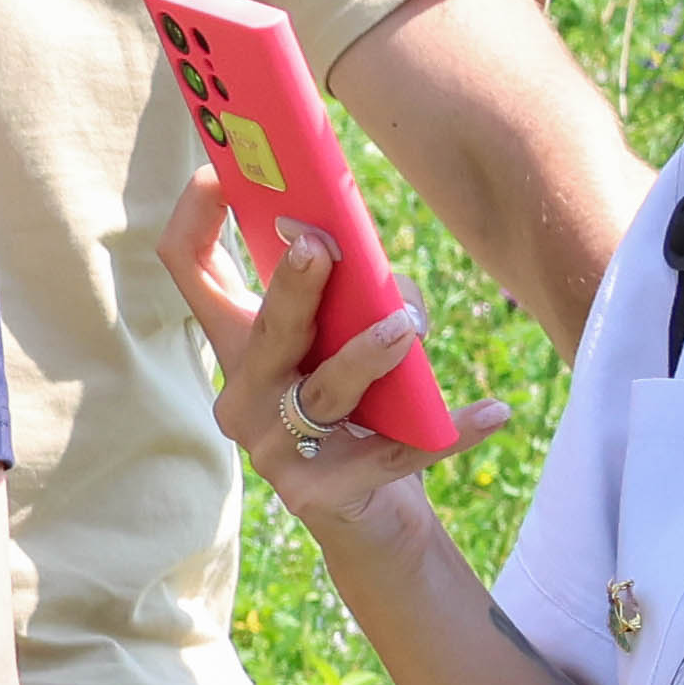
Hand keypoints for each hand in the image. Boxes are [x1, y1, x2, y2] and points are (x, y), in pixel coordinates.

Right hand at [153, 170, 506, 542]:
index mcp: (239, 343)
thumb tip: (384, 279)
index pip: (190, 270)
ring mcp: (272, 449)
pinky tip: (493, 413)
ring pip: (322, 392)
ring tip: (407, 328)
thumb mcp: (350, 344)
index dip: (192, 218)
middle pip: (258, 329)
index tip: (214, 172)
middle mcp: (241, 393)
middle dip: (291, 286)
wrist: (372, 512)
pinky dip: (447, 433)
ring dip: (367, 356)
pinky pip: (390, 454)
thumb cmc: (364, 410)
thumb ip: (359, 300)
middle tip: (319, 246)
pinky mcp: (317, 494)